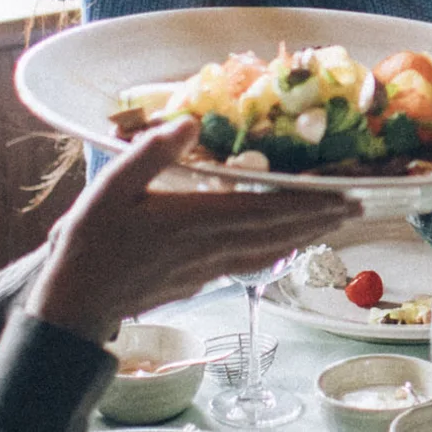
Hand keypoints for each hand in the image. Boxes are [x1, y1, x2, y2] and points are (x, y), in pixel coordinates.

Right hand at [28, 119, 351, 344]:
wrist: (73, 308)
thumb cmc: (90, 245)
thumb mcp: (113, 188)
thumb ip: (152, 153)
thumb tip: (189, 122)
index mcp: (198, 220)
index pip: (270, 209)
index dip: (312, 202)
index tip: (347, 195)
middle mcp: (213, 246)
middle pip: (280, 230)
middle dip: (322, 217)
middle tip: (358, 206)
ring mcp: (208, 268)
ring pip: (269, 247)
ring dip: (305, 233)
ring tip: (334, 222)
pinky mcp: (198, 281)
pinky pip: (251, 260)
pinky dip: (277, 249)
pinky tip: (284, 245)